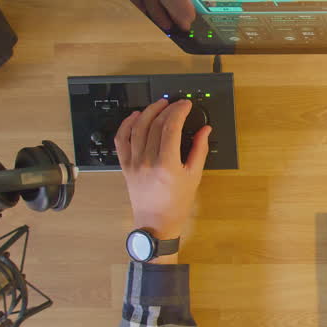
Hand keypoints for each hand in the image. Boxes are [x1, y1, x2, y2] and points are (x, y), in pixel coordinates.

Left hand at [114, 99, 210, 249]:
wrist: (156, 222)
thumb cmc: (176, 204)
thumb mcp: (194, 176)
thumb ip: (199, 150)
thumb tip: (205, 131)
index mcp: (167, 164)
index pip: (171, 127)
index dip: (179, 111)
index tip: (186, 105)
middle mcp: (148, 161)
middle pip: (155, 124)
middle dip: (167, 109)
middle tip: (176, 104)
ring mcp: (134, 163)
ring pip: (137, 127)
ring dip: (148, 112)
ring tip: (158, 105)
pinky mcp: (125, 165)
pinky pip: (121, 140)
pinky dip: (127, 125)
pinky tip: (135, 117)